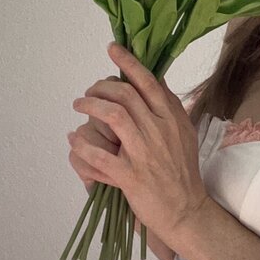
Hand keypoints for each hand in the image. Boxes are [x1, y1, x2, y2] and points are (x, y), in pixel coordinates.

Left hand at [68, 43, 210, 243]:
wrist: (186, 210)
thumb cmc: (182, 172)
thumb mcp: (184, 133)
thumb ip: (169, 106)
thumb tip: (156, 78)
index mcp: (172, 118)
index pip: (149, 82)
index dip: (128, 62)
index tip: (112, 49)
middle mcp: (160, 131)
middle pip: (125, 94)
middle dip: (100, 87)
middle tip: (89, 92)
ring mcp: (145, 153)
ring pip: (112, 116)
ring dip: (90, 106)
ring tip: (79, 106)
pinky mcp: (130, 176)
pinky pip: (99, 155)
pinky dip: (82, 144)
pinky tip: (74, 140)